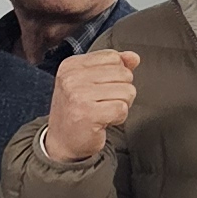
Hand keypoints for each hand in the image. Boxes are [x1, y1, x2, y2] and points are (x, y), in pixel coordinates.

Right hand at [44, 46, 140, 163]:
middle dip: (120, 91)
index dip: (115, 74)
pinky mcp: (88, 114)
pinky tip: (103, 121)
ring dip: (120, 105)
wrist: (62, 140)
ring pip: (127, 91)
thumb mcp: (90, 82)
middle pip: (123, 74)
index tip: (100, 88)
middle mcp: (72, 77)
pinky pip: (122, 109)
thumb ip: (113, 66)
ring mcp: (78, 95)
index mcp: (71, 65)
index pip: (112, 57)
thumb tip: (133, 57)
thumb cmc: (77, 110)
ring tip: (102, 111)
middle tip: (102, 102)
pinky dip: (118, 118)